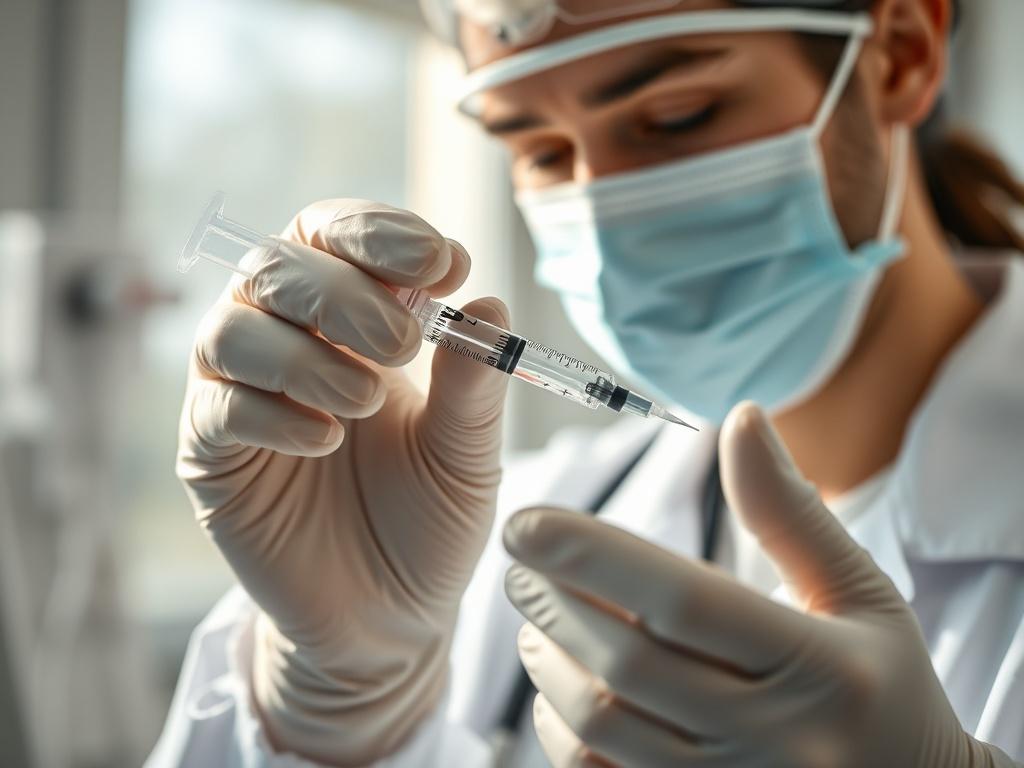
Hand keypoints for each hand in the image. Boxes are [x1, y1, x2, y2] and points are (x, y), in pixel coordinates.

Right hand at [177, 200, 509, 764]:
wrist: (390, 618)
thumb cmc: (430, 522)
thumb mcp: (466, 453)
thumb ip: (472, 383)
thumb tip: (490, 302)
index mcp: (350, 322)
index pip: (336, 236)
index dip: (381, 235)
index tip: (446, 264)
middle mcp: (287, 343)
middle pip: (276, 266)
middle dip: (344, 292)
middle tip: (406, 341)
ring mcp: (242, 397)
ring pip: (233, 329)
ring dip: (305, 355)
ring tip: (366, 402)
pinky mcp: (212, 457)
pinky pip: (216, 410)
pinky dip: (272, 415)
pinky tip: (325, 443)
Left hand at [503, 402, 1010, 766]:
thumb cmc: (882, 686)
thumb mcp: (859, 594)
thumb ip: (790, 512)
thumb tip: (742, 418)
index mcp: (818, 667)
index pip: (683, 601)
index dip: (594, 556)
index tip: (526, 523)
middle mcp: (772, 738)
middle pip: (626, 663)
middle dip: (555, 603)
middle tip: (521, 564)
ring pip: (602, 724)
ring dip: (549, 662)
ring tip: (534, 617)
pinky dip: (560, 728)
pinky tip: (558, 688)